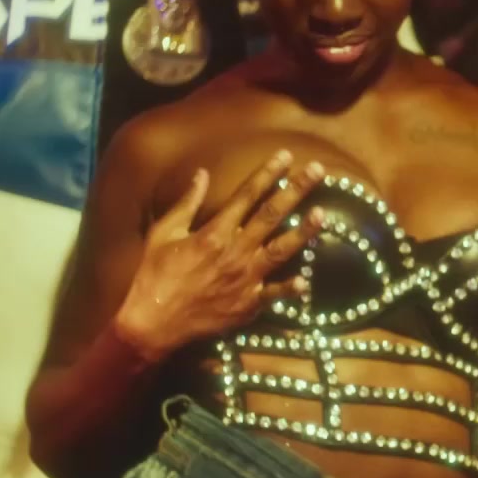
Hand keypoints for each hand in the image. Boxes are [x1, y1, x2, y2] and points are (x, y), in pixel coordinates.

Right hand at [115, 150, 325, 359]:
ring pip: (281, 250)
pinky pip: (274, 294)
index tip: (286, 155)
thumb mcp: (164, 233)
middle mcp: (235, 252)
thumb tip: (202, 173)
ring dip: (304, 232)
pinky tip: (306, 281)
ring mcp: (245, 278)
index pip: (247, 195)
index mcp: (215, 232)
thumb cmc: (154, 274)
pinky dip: (290, 289)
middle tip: (317, 170)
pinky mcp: (247, 304)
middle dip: (296, 190)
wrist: (153, 321)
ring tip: (324, 214)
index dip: (268, 173)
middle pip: (272, 215)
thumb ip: (187, 203)